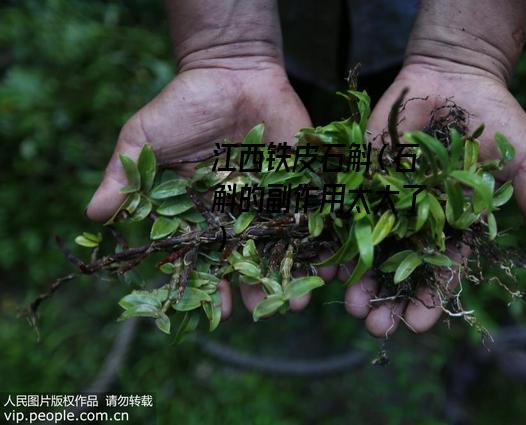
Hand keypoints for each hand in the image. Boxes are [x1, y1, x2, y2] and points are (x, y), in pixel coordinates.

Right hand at [86, 59, 312, 318]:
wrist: (230, 69)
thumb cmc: (182, 105)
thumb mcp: (143, 140)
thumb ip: (124, 177)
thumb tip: (91, 215)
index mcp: (203, 214)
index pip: (207, 259)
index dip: (213, 286)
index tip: (220, 310)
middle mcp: (240, 214)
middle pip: (251, 260)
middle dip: (259, 287)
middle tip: (270, 311)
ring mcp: (273, 199)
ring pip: (285, 245)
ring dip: (294, 272)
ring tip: (302, 299)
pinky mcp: (302, 180)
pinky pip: (315, 213)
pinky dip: (324, 236)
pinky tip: (332, 262)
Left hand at [343, 63, 525, 336]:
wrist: (457, 77)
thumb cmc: (498, 119)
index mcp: (454, 227)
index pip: (441, 271)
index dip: (430, 298)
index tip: (417, 325)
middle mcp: (417, 220)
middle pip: (399, 268)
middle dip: (386, 299)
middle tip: (373, 326)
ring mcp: (388, 199)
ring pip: (368, 246)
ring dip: (357, 276)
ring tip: (347, 302)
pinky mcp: (364, 174)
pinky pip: (345, 207)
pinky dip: (334, 232)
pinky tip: (323, 259)